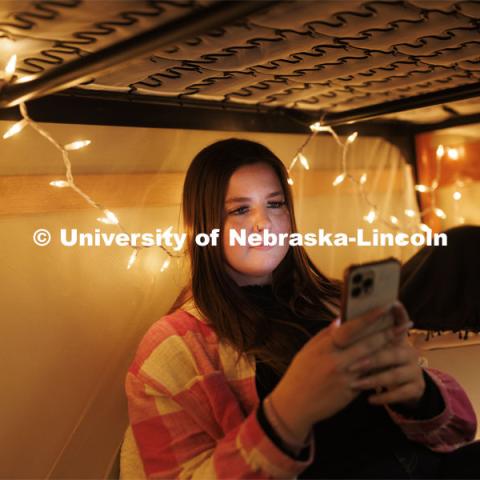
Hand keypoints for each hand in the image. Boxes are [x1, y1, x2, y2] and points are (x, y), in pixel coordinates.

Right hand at [270, 302, 409, 441]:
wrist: (295, 404)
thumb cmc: (300, 373)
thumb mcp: (308, 350)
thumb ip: (326, 335)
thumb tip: (340, 320)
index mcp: (326, 346)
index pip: (352, 327)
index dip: (370, 316)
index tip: (385, 306)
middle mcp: (337, 360)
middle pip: (369, 343)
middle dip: (389, 332)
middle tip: (406, 324)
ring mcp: (345, 377)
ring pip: (373, 360)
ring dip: (390, 349)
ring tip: (403, 340)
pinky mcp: (351, 392)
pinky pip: (369, 377)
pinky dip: (380, 368)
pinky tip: (392, 361)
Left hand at [349, 302, 425, 407]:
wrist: (398, 391)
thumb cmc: (375, 364)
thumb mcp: (367, 350)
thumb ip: (356, 336)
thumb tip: (338, 320)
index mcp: (394, 338)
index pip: (398, 321)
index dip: (398, 313)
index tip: (393, 303)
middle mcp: (407, 350)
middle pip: (391, 351)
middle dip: (371, 359)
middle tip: (351, 366)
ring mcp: (414, 369)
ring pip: (395, 374)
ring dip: (374, 380)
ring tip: (356, 385)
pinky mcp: (416, 387)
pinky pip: (401, 393)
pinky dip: (384, 397)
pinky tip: (370, 399)